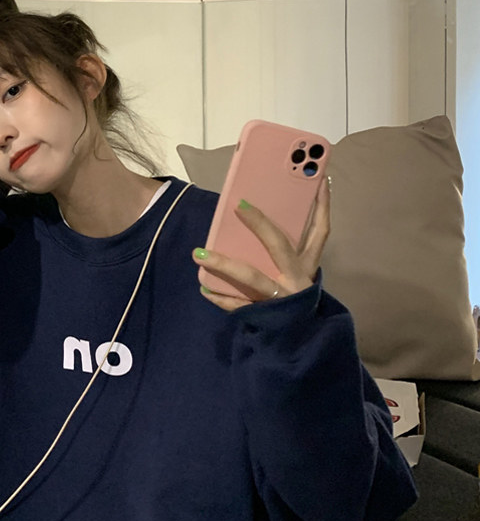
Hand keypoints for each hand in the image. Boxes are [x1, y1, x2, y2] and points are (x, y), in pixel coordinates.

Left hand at [192, 178, 330, 310]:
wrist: (300, 340)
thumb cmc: (294, 298)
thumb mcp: (298, 273)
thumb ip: (288, 251)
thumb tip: (261, 221)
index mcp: (307, 264)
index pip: (320, 231)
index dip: (321, 206)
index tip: (318, 180)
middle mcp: (296, 278)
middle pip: (279, 245)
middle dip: (260, 225)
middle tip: (239, 206)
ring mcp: (279, 296)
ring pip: (250, 276)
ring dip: (223, 264)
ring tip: (198, 253)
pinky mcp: (262, 313)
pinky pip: (237, 304)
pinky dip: (219, 297)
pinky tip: (204, 288)